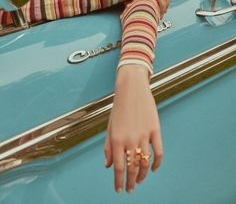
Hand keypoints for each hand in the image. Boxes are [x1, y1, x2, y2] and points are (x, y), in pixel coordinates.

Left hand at [104, 65, 162, 192]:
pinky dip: (157, 163)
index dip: (119, 181)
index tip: (119, 189)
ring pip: (145, 163)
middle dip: (131, 182)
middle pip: (132, 168)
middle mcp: (130, 140)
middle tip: (130, 188)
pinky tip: (154, 169)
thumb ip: (108, 147)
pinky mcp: (155, 130)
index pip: (118, 167)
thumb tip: (108, 165)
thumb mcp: (109, 127)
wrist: (131, 89)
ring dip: (143, 175)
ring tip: (140, 181)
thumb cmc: (119, 107)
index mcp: (117, 139)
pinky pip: (158, 152)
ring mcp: (144, 135)